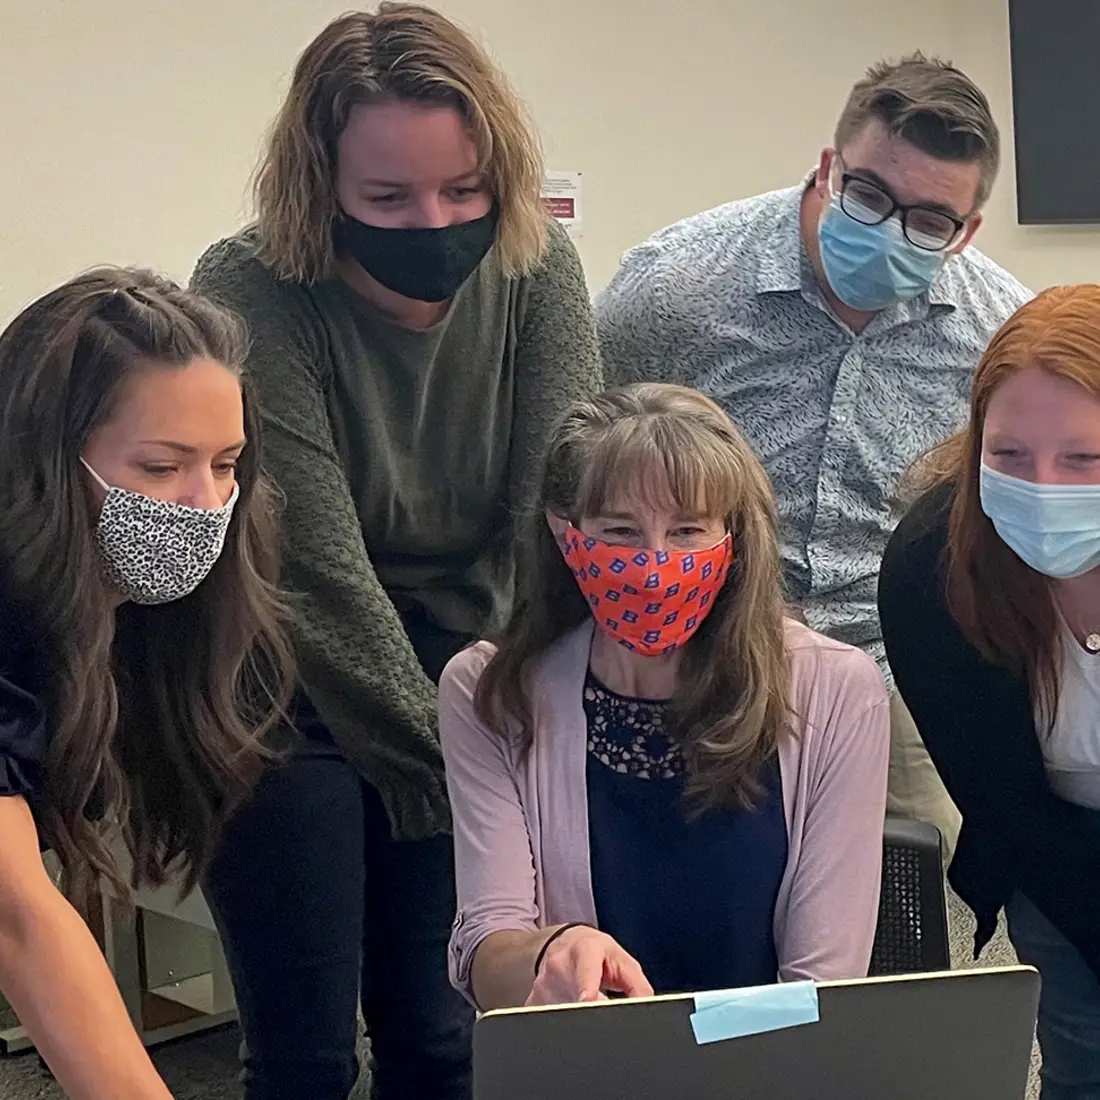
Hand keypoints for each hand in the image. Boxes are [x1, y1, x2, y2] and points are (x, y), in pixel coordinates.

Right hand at [525, 926, 653, 1006]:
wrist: (567, 942)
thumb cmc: (598, 953)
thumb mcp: (622, 961)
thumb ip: (638, 986)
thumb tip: (646, 1008)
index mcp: (585, 949)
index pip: (585, 971)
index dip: (587, 988)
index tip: (586, 1001)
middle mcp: (560, 963)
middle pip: (574, 998)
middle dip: (588, 1013)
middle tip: (597, 1014)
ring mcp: (543, 982)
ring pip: (561, 1012)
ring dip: (576, 1016)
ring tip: (582, 1003)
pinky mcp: (533, 997)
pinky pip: (546, 1018)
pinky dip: (560, 1021)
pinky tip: (566, 1009)